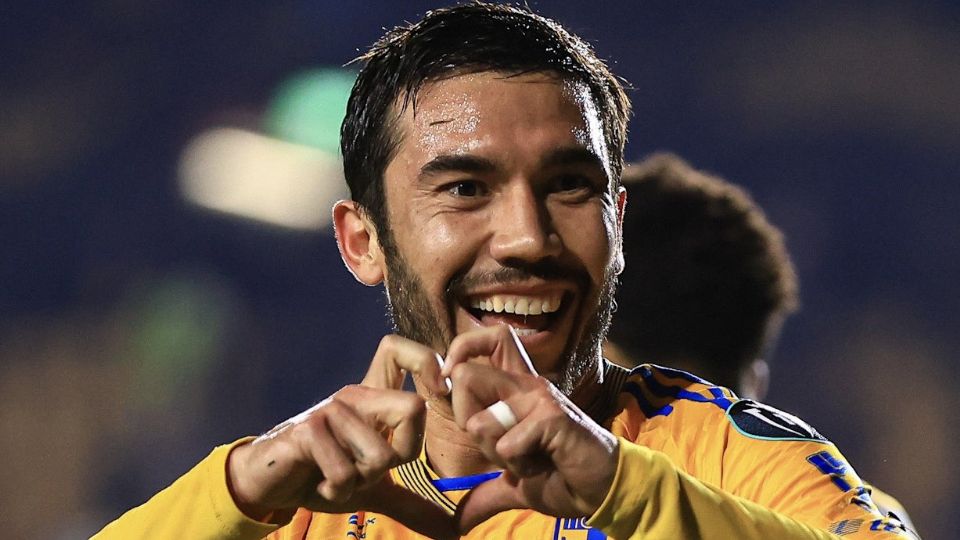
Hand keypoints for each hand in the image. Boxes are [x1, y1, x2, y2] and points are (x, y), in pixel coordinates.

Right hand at [227, 335, 455, 538]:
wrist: (267, 484)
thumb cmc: (321, 476)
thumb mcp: (375, 491)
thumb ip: (414, 503)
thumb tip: (456, 530)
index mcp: (373, 399)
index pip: (400, 350)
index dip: (428, 363)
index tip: (438, 393)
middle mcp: (355, 396)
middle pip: (414, 408)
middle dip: (404, 454)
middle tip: (371, 467)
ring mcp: (331, 410)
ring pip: (382, 455)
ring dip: (361, 481)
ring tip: (336, 476)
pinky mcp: (307, 430)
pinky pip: (346, 472)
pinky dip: (337, 490)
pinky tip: (319, 483)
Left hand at [440, 325, 619, 532]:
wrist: (602, 492)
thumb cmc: (563, 478)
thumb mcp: (514, 482)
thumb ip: (485, 490)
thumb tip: (458, 517)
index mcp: (516, 388)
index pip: (484, 340)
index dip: (458, 357)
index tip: (452, 388)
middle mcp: (526, 383)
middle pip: (465, 377)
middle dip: (467, 423)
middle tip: (500, 447)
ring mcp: (539, 397)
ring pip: (480, 421)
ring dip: (498, 455)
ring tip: (529, 459)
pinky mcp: (552, 416)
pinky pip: (507, 444)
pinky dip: (519, 466)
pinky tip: (544, 465)